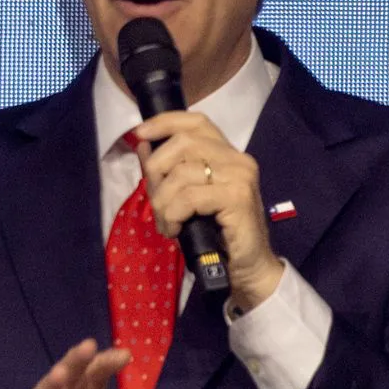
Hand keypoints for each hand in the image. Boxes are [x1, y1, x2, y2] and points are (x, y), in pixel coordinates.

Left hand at [135, 111, 285, 312]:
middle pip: (183, 143)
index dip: (165, 122)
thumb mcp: (187, 198)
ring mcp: (240, 176)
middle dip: (157, 170)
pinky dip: (173, 214)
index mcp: (227, 153)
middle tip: (155, 201)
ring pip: (181, 173)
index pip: (196, 121)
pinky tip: (175, 229)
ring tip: (166, 224)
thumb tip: (142, 145)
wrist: (248, 267)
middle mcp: (237, 158)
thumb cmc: (217, 233)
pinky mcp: (238, 197)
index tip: (140, 133)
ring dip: (163, 202)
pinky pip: (189, 197)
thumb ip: (168, 171)